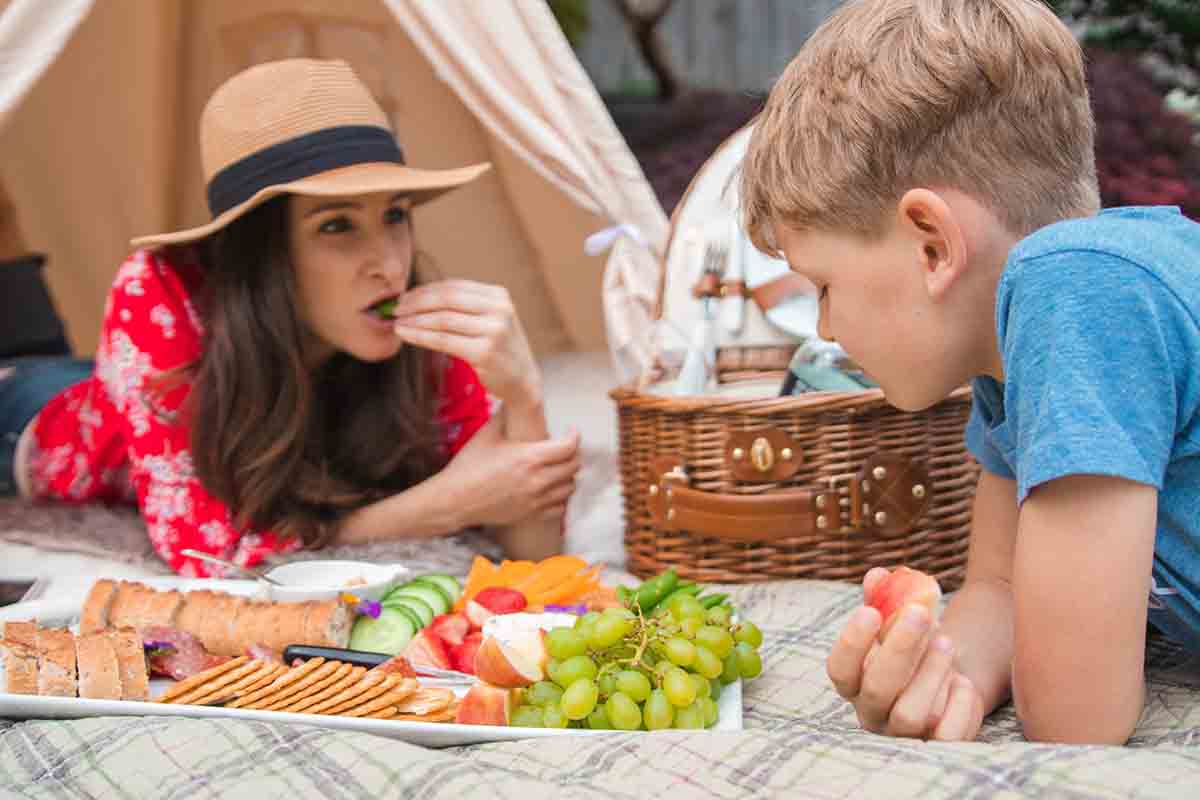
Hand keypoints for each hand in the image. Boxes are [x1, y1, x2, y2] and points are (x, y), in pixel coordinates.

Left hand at [392, 280, 540, 405]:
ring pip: (442, 320)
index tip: (405, 297)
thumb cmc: (499, 348)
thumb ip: (465, 305)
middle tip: (396, 309)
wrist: (522, 379)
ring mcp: (494, 331)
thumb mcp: (490, 319)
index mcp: (498, 295)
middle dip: (416, 302)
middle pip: (447, 299)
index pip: (454, 286)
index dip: (425, 290)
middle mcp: (499, 309)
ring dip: (415, 320)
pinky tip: (406, 335)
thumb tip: (420, 296)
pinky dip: (420, 336)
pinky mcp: (484, 352)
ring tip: (396, 323)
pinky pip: (443, 341)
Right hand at [437, 418, 580, 527]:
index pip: (568, 447)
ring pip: (570, 487)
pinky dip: (560, 497)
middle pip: (574, 466)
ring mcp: (536, 500)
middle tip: (565, 448)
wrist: (455, 500)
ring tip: (559, 468)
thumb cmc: (469, 466)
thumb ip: (503, 416)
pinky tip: (552, 489)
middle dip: (573, 454)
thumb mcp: (486, 435)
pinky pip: (559, 508)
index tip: (570, 431)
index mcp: (530, 457)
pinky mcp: (531, 515)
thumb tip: (511, 400)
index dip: (574, 436)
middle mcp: (538, 480)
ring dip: (568, 475)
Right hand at [826, 568, 984, 740]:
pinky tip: (963, 681)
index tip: (870, 611)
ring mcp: (904, 734)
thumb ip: (884, 600)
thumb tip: (878, 575)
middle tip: (920, 613)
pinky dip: (959, 705)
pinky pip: (947, 734)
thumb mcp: (898, 623)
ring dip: (931, 673)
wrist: (949, 680)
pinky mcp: (937, 745)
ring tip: (947, 642)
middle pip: (877, 689)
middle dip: (899, 648)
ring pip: (910, 714)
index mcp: (855, 683)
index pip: (839, 670)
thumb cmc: (915, 648)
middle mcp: (873, 713)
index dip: (851, 643)